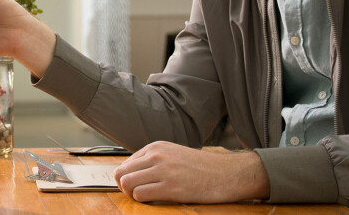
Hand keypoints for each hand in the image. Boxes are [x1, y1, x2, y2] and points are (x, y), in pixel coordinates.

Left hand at [113, 141, 269, 203]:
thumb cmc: (202, 167)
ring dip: (132, 194)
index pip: (126, 163)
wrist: (226, 173)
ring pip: (127, 183)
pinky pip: (140, 194)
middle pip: (122, 172)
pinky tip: (154, 200)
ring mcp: (162, 171)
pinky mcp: (170, 187)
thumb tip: (133, 174)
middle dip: (124, 186)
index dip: (127, 177)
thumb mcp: (174, 154)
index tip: (135, 185)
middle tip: (136, 194)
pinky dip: (142, 200)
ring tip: (145, 197)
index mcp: (156, 147)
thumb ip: (154, 160)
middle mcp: (156, 156)